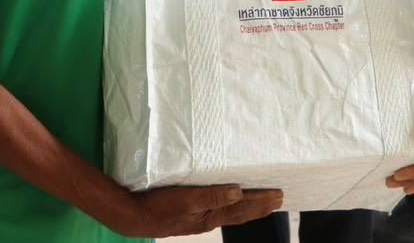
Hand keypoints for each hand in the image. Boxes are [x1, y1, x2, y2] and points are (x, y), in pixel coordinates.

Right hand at [108, 185, 283, 237]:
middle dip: (260, 206)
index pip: (242, 208)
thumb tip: (239, 193)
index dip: (261, 202)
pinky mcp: (190, 214)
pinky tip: (229, 204)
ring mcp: (199, 218)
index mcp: (211, 215)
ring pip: (231, 213)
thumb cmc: (159, 206)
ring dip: (248, 208)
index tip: (279, 195)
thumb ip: (212, 196)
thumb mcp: (187, 198)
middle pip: (240, 213)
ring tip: (262, 204)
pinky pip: (218, 210)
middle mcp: (209, 219)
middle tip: (279, 199)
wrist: (134, 216)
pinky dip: (230, 207)